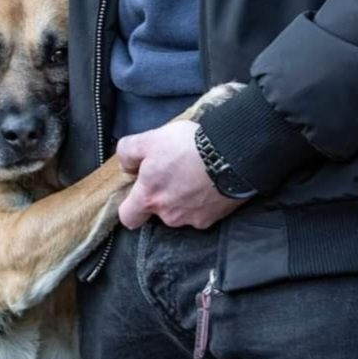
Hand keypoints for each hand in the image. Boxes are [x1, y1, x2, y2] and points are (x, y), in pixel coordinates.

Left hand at [116, 121, 246, 229]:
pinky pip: (202, 212)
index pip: (128, 217)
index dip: (129, 206)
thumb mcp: (150, 139)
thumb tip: (126, 166)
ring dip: (183, 198)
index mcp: (149, 198)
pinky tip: (208, 182)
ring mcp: (192, 219)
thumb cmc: (188, 147)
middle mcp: (169, 215)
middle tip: (172, 174)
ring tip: (193, 175)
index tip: (137, 192)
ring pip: (180, 213)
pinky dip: (203, 201)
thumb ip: (129, 152)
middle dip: (162, 197)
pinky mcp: (213, 218)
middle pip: (157, 213)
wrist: (231, 154)